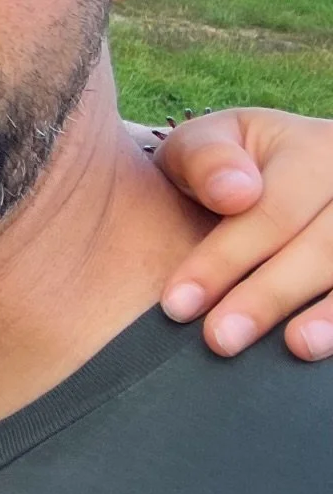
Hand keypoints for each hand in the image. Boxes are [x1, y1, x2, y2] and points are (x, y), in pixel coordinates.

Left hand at [153, 108, 332, 359]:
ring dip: (329, 314)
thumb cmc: (226, 167)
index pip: (271, 212)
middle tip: (220, 340)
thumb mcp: (203, 146)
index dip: (223, 261)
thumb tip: (234, 192)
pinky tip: (323, 347)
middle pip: (321, 246)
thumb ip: (205, 159)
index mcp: (313, 149)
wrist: (265, 179)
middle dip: (268, 296)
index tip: (177, 304)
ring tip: (297, 347)